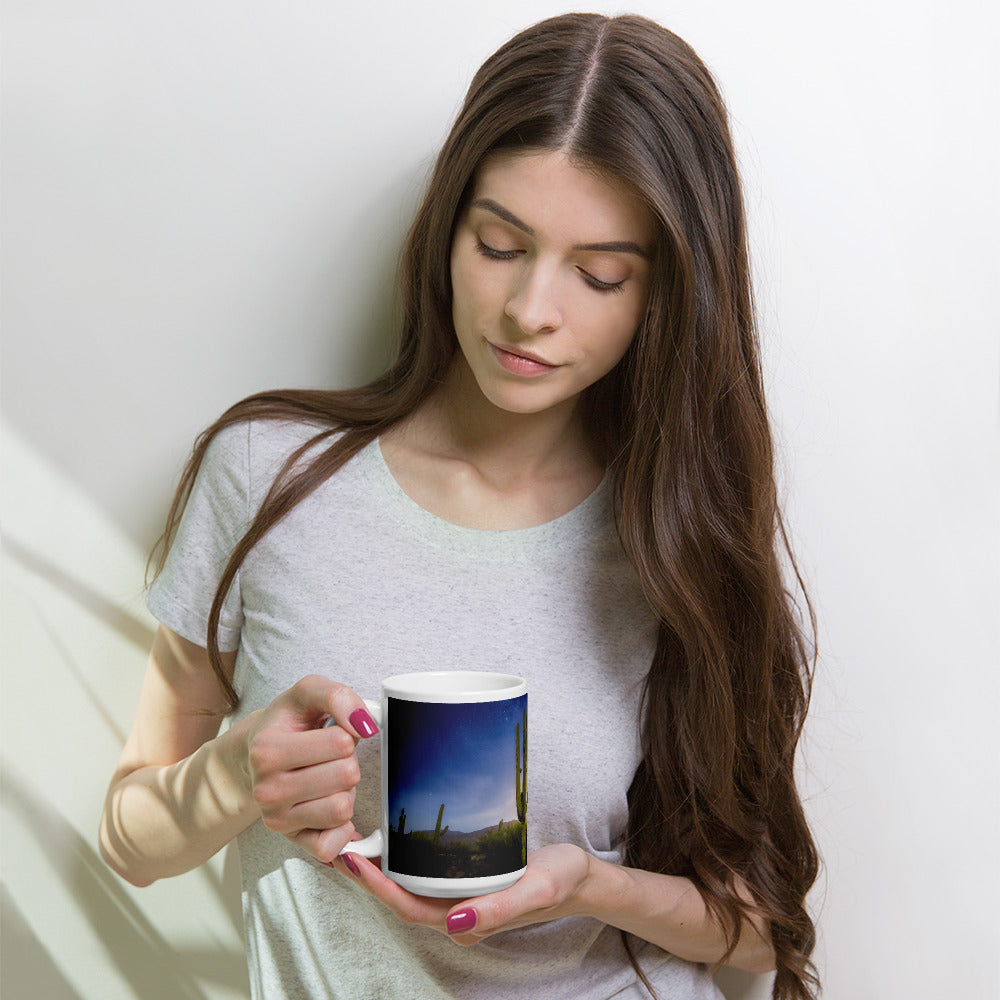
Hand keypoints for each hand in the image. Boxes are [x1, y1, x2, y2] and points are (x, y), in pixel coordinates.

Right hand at [239, 675, 378, 863]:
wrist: (257, 752)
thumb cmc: (287, 722)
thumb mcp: (308, 692)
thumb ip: (338, 696)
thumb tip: (365, 724)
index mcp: (267, 750)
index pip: (341, 742)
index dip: (346, 733)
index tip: (328, 732)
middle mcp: (266, 790)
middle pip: (347, 776)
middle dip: (347, 761)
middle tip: (328, 757)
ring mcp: (277, 819)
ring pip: (343, 809)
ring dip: (345, 791)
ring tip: (325, 778)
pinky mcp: (291, 841)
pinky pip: (331, 846)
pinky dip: (341, 827)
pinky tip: (328, 806)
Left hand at [330, 843, 591, 942]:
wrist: (580, 879)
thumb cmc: (559, 882)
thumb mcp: (536, 890)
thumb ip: (498, 910)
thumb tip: (453, 924)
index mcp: (466, 923)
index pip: (408, 907)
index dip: (376, 887)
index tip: (352, 859)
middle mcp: (455, 917)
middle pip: (399, 899)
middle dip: (366, 876)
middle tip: (339, 841)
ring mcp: (458, 902)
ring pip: (407, 888)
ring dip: (379, 868)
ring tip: (354, 837)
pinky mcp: (462, 885)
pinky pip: (422, 877)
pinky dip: (400, 861)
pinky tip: (391, 839)